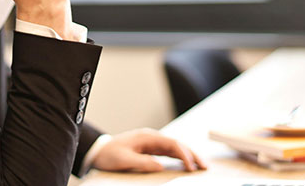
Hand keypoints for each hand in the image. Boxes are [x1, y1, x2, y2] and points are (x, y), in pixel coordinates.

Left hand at [92, 129, 206, 172]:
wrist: (98, 150)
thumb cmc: (109, 154)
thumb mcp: (124, 159)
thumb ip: (142, 162)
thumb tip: (160, 166)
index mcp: (147, 137)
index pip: (171, 143)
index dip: (184, 154)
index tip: (191, 167)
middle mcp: (151, 138)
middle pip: (177, 144)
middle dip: (192, 154)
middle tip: (205, 166)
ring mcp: (151, 143)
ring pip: (175, 148)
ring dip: (188, 156)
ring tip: (201, 167)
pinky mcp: (150, 149)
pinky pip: (168, 152)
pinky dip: (180, 158)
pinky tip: (187, 165)